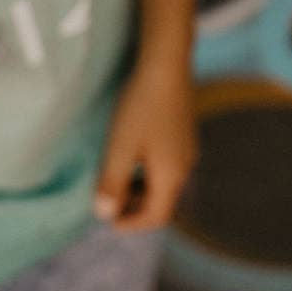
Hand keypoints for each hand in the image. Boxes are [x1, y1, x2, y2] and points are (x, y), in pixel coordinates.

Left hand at [93, 60, 199, 232]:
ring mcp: (187, 148)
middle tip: (108, 201)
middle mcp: (185, 166)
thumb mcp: (120, 146)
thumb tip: (104, 214)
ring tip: (115, 178)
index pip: (157, 216)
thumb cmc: (141, 107)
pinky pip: (167, 165)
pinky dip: (147, 171)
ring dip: (140, 188)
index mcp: (171, 175)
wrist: (167, 65)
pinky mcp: (184, 132)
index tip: (108, 221)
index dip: (132, 224)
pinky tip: (130, 154)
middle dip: (134, 207)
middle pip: (162, 201)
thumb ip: (111, 182)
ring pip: (164, 182)